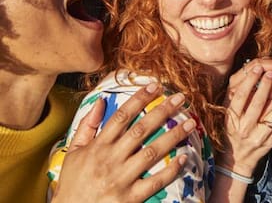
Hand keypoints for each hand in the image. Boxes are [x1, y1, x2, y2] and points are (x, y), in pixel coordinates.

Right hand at [50, 83, 195, 202]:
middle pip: (140, 130)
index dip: (139, 99)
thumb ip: (86, 126)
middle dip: (162, 111)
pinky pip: (154, 182)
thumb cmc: (73, 183)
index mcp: (98, 146)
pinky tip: (184, 158)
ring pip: (152, 152)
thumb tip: (101, 101)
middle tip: (181, 98)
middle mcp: (110, 159)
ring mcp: (121, 179)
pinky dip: (171, 170)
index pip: (121, 116)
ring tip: (191, 123)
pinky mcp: (130, 198)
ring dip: (173, 136)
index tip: (155, 86)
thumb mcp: (73, 152)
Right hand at [220, 58, 271, 177]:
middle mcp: (243, 128)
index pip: (241, 96)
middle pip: (259, 101)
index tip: (258, 68)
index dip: (250, 80)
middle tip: (271, 74)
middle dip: (267, 84)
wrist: (236, 160)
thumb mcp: (229, 115)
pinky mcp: (269, 142)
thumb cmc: (233, 131)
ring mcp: (257, 136)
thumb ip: (237, 98)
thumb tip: (254, 75)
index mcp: (231, 118)